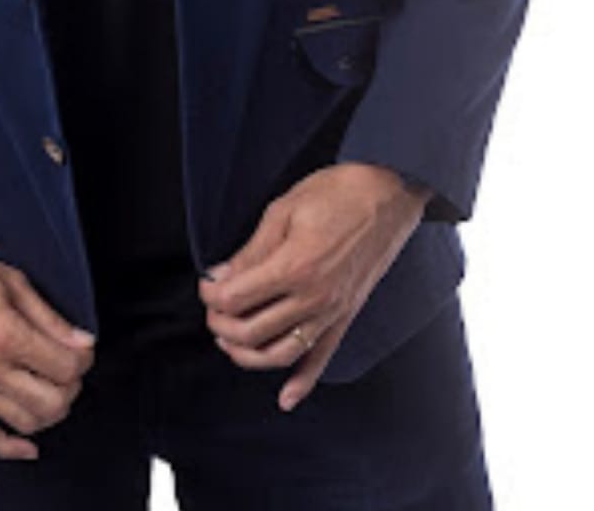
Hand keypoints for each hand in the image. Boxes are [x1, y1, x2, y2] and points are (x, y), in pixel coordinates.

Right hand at [0, 237, 96, 459]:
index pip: (65, 366)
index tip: (83, 347)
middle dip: (71, 387)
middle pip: (52, 401)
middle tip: (70, 366)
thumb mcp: (11, 279)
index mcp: (6, 334)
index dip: (84, 358)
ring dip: (50, 412)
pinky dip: (9, 447)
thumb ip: (49, 317)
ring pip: (24, 422)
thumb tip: (82, 341)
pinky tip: (28, 446)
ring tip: (53, 389)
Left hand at [198, 162, 430, 411]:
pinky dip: (303, 383)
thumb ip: (251, 251)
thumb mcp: (283, 211)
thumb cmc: (334, 194)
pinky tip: (285, 399)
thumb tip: (222, 277)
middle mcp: (314, 298)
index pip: (236, 298)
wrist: (386, 194)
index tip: (207, 283)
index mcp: (294, 267)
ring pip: (281, 354)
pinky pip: (323, 359)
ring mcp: (333, 312)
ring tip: (229, 341)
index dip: (212, 293)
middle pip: (252, 331)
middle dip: (222, 324)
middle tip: (213, 309)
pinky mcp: (347, 317)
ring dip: (248, 356)